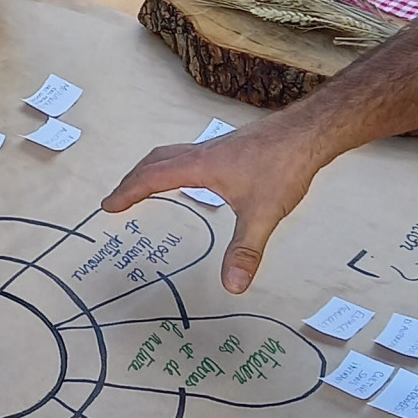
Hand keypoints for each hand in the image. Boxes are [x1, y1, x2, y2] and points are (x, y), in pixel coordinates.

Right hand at [102, 121, 322, 294]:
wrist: (308, 132)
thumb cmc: (283, 166)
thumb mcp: (262, 213)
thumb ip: (245, 250)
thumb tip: (232, 285)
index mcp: (199, 165)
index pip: (152, 177)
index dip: (128, 192)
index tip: (109, 205)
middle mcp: (202, 152)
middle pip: (155, 161)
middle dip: (133, 179)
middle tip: (118, 198)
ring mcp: (217, 147)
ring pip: (173, 154)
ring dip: (152, 169)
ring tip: (145, 186)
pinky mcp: (232, 147)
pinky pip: (190, 154)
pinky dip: (175, 165)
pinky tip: (193, 180)